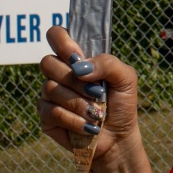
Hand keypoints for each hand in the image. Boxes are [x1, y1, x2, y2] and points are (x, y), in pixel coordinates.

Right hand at [38, 24, 140, 155]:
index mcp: (77, 58)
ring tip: (97, 113)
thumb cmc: (122, 103)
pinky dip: (74, 120)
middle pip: (47, 63)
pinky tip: (89, 125)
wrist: (119, 137)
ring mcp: (50, 95)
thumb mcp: (126, 78)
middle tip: (96, 92)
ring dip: (79, 103)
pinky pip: (52, 112)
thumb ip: (107, 63)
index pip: (56, 35)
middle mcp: (60, 73)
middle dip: (74, 80)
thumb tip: (80, 67)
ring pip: (50, 88)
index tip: (76, 57)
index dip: (61, 42)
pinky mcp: (46, 117)